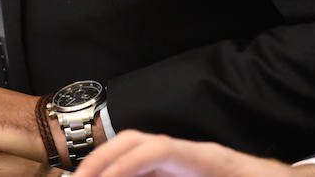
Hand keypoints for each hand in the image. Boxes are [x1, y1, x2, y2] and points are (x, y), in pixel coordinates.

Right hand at [75, 130, 314, 175]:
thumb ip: (199, 169)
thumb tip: (155, 156)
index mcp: (209, 160)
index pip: (159, 149)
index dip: (127, 163)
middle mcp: (193, 155)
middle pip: (139, 142)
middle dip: (105, 158)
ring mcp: (187, 164)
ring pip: (137, 154)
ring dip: (108, 166)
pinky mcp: (184, 174)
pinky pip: (147, 170)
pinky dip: (124, 175)